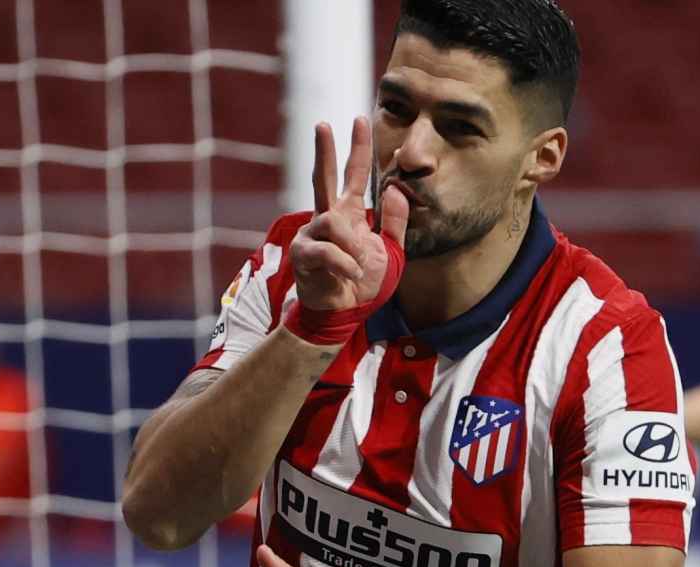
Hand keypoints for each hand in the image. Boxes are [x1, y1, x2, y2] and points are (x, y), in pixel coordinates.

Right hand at [291, 117, 409, 313]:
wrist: (342, 315)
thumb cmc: (363, 284)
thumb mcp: (389, 253)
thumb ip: (394, 223)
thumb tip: (396, 190)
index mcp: (349, 215)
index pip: (355, 175)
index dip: (359, 149)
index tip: (360, 120)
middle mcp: (327, 218)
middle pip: (323, 177)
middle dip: (324, 151)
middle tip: (323, 124)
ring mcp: (312, 234)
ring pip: (332, 223)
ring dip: (352, 246)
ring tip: (359, 267)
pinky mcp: (303, 254)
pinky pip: (327, 251)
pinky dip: (345, 264)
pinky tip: (351, 275)